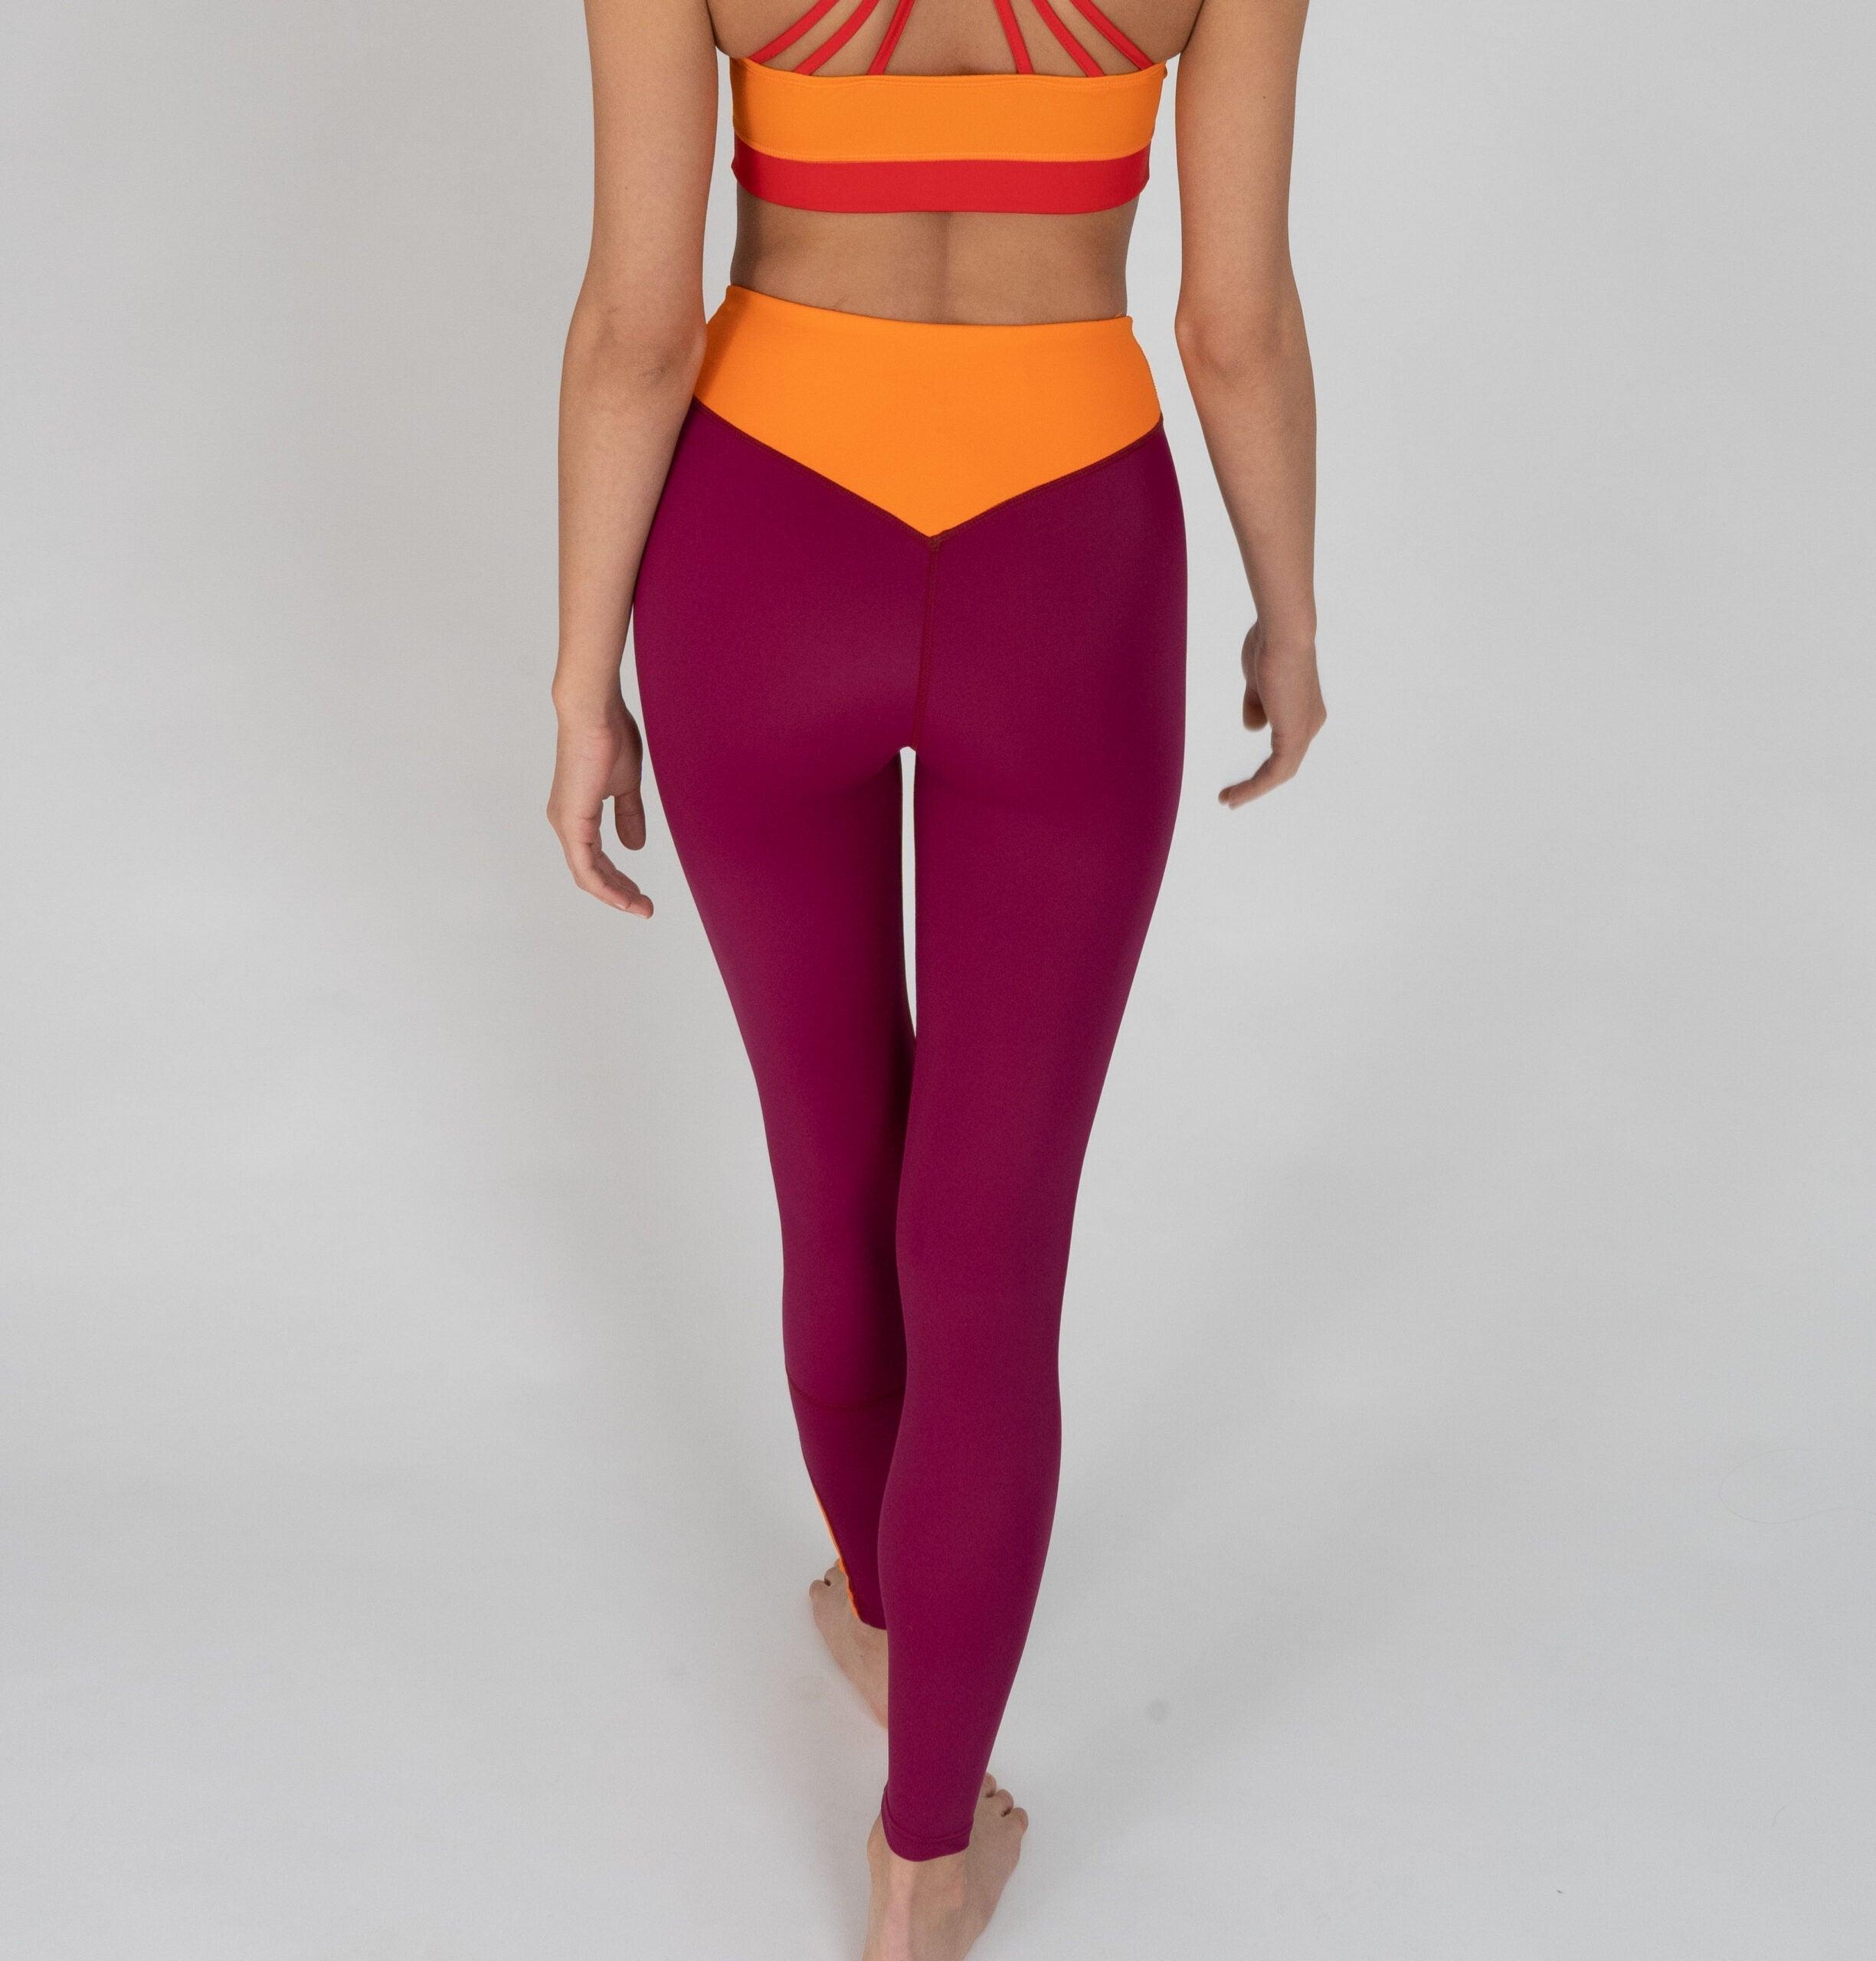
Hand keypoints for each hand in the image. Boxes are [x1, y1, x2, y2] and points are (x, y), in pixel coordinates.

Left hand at [546, 689, 652, 916]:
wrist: (595, 713)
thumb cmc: (610, 737)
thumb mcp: (626, 785)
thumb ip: (629, 816)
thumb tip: (635, 846)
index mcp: (577, 813)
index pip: (595, 859)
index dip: (619, 880)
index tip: (643, 894)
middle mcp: (566, 822)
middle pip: (591, 873)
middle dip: (620, 893)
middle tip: (645, 908)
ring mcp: (566, 824)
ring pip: (587, 875)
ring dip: (616, 895)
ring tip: (642, 907)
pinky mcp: (572, 822)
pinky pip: (586, 868)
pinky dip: (606, 887)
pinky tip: (625, 898)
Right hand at [1219, 621, 1325, 808]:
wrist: (1283, 634)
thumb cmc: (1269, 646)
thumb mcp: (1257, 682)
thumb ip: (1256, 705)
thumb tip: (1252, 728)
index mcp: (1304, 710)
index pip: (1284, 746)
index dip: (1264, 762)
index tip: (1242, 772)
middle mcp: (1310, 723)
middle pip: (1284, 764)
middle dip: (1258, 782)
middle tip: (1232, 797)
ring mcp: (1304, 731)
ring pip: (1280, 772)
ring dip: (1253, 789)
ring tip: (1228, 800)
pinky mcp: (1294, 736)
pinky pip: (1276, 772)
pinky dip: (1255, 786)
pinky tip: (1236, 794)